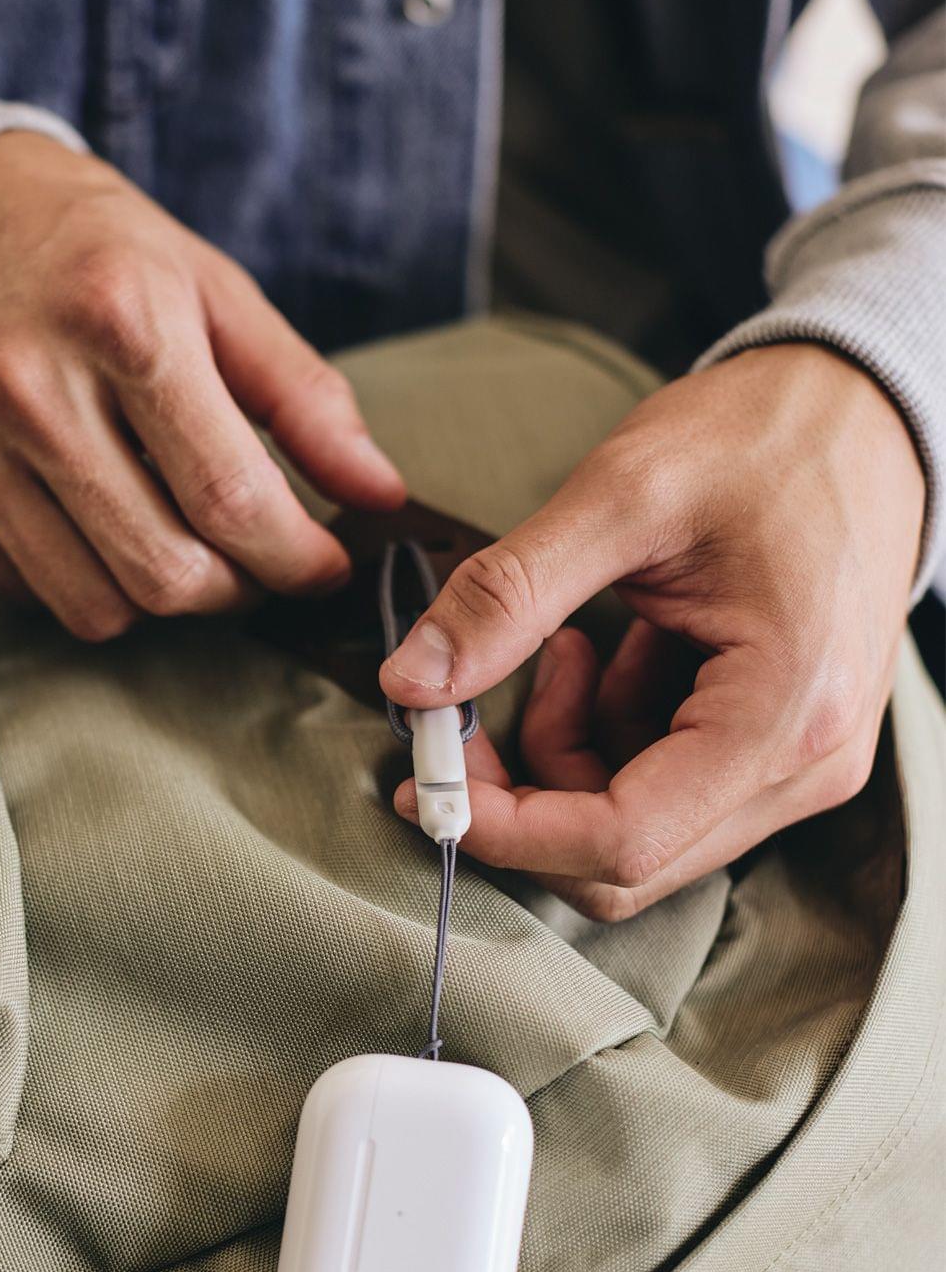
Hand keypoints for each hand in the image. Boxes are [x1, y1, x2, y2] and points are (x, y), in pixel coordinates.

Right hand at [0, 134, 403, 638]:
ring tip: (172, 539)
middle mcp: (27, 387)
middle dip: (232, 590)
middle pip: (165, 575)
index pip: (232, 500)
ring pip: (94, 606)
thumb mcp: (210, 288)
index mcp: (123, 321)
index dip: (295, 559)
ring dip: (156, 595)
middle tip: (250, 562)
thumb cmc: (89, 250)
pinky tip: (85, 518)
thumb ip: (303, 397)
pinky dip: (74, 575)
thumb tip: (380, 493)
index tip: (322, 567)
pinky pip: (23, 589)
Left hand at [381, 345, 923, 918]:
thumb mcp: (622, 494)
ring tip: (564, 644)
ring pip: (633, 830)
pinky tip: (611, 652)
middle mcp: (805, 766)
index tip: (424, 780)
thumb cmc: (766, 437)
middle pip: (624, 861)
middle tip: (460, 716)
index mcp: (785, 712)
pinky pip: (660, 789)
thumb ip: (507, 597)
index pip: (622, 840)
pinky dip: (605, 736)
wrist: (862, 410)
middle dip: (522, 799)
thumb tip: (408, 682)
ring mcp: (797, 766)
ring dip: (563, 755)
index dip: (506, 829)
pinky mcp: (776, 750)